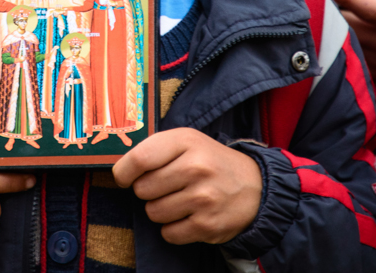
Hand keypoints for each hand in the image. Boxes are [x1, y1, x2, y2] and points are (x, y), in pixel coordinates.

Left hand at [112, 128, 261, 244]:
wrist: (255, 187)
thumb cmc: (209, 162)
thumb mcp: (186, 142)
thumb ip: (154, 149)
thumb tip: (120, 169)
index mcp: (186, 142)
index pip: (139, 159)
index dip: (124, 172)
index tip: (125, 178)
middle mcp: (196, 168)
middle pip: (143, 189)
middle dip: (148, 191)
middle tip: (167, 186)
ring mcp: (203, 198)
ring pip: (153, 213)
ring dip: (161, 210)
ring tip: (180, 200)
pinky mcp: (208, 225)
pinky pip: (169, 234)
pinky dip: (173, 229)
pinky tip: (188, 216)